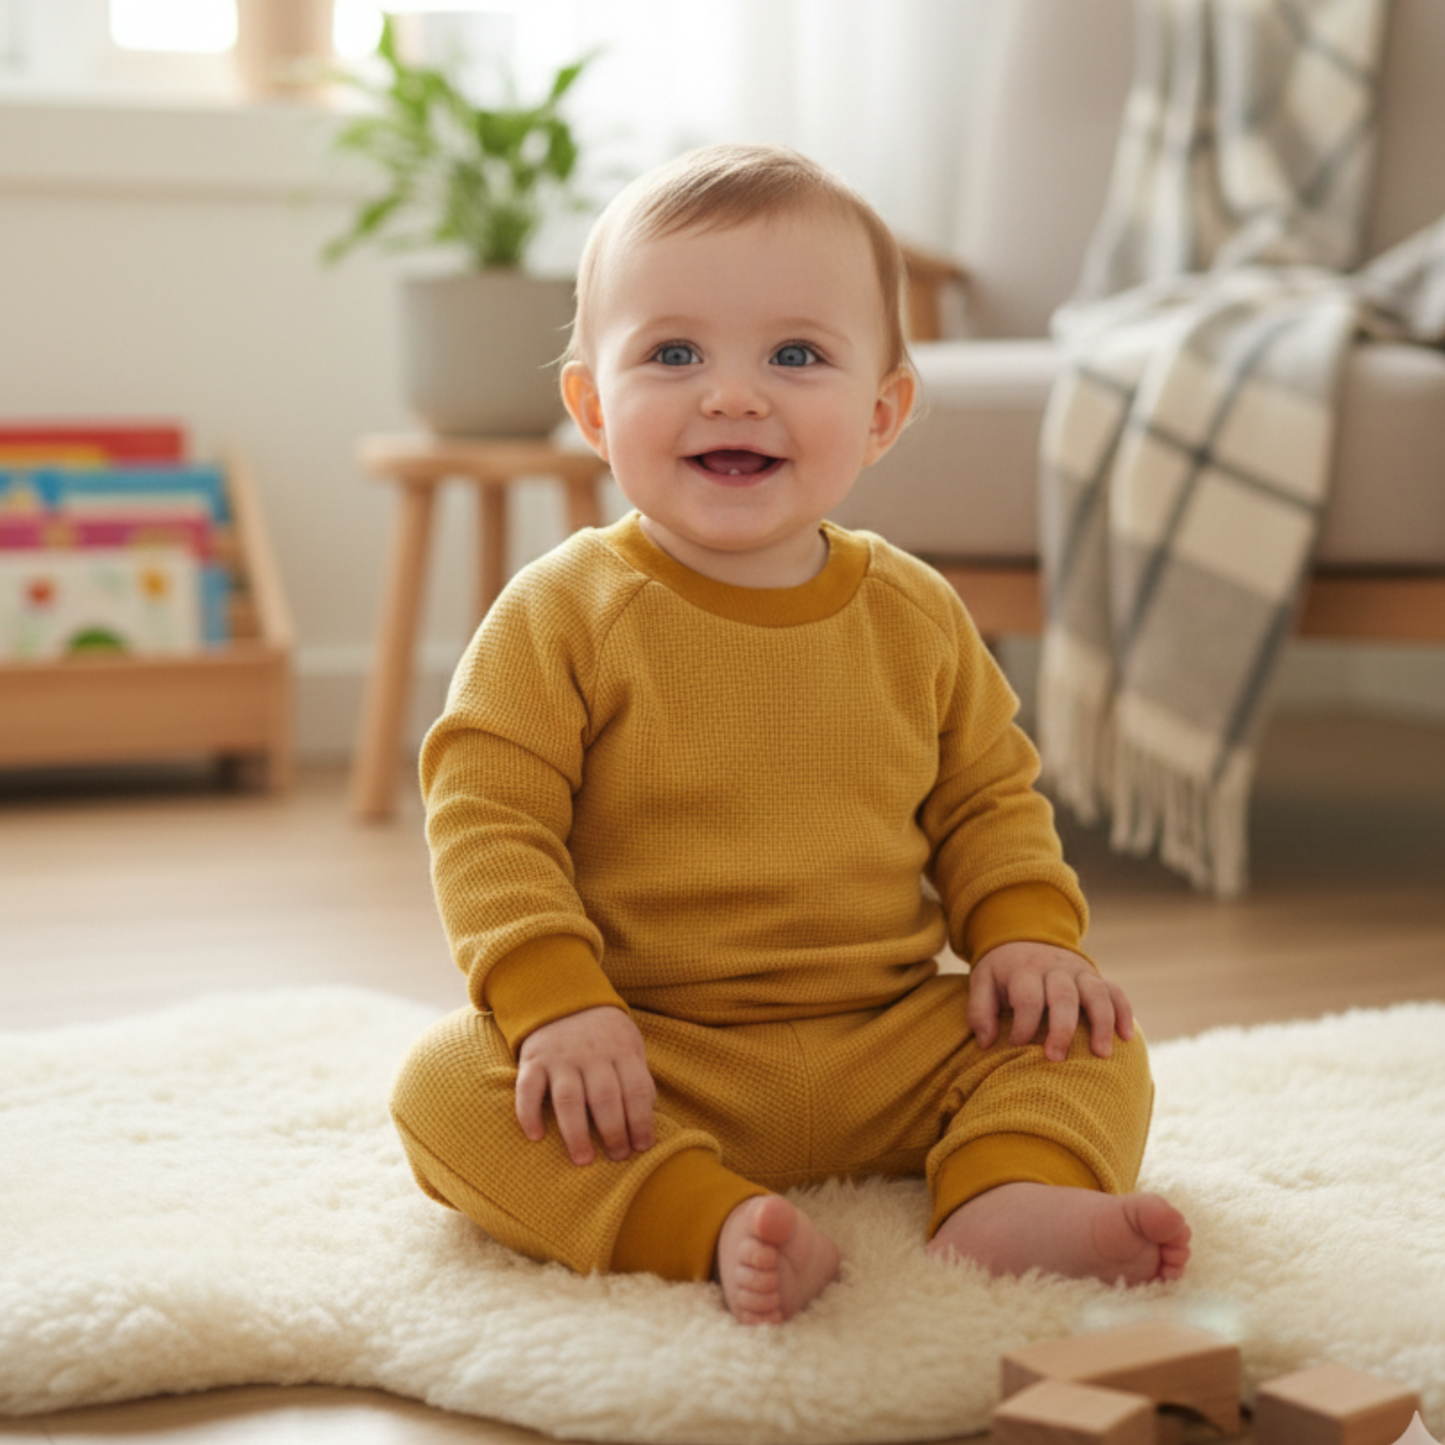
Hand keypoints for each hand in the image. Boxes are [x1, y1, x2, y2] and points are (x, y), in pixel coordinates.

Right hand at [515, 1006, 656, 1165]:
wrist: (561, 997)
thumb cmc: (603, 1033)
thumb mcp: (628, 1043)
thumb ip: (636, 1075)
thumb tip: (645, 1119)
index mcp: (621, 1050)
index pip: (637, 1089)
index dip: (642, 1121)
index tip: (642, 1146)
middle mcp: (591, 1054)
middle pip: (605, 1098)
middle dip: (614, 1132)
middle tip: (617, 1157)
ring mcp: (560, 1057)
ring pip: (569, 1098)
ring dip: (576, 1133)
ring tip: (583, 1160)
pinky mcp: (533, 1060)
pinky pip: (527, 1089)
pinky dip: (529, 1114)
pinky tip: (536, 1137)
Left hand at [967, 942, 1134, 1061]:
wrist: (1025, 937)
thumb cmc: (1003, 973)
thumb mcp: (982, 983)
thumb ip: (979, 1011)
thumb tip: (986, 1042)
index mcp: (1024, 971)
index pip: (1027, 998)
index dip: (1023, 1024)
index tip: (1015, 1045)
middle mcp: (1055, 969)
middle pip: (1063, 997)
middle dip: (1061, 1029)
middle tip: (1055, 1058)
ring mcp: (1079, 972)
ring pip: (1096, 993)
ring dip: (1101, 1023)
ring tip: (1102, 1055)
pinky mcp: (1096, 977)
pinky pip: (1115, 992)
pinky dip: (1124, 1012)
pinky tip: (1125, 1037)